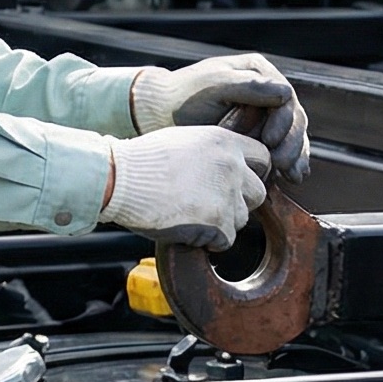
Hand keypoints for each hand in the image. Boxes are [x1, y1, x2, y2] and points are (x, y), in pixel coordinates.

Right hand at [101, 126, 269, 250]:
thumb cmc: (140, 161)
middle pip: (258, 192)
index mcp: (224, 141)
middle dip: (238, 201)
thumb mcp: (183, 141)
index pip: (263, 158)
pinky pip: (226, 240)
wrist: (119, 180)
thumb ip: (211, 152)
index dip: (250, 173)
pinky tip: (186, 228)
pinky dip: (209, 240)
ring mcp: (227, 194)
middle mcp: (232, 165)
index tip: (235, 183)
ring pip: (242, 218)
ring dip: (222, 222)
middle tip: (210, 205)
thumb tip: (225, 166)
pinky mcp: (218, 222)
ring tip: (191, 216)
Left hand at [132, 53, 309, 180]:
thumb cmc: (181, 97)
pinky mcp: (259, 134)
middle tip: (282, 164)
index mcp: (257, 71)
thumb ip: (248, 87)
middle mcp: (265, 91)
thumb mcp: (212, 86)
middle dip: (292, 143)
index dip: (284, 121)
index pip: (285, 97)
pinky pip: (282, 147)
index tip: (270, 141)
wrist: (159, 114)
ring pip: (292, 135)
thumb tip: (285, 93)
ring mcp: (264, 114)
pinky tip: (292, 176)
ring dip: (296, 156)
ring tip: (292, 175)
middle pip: (293, 118)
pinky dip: (290, 161)